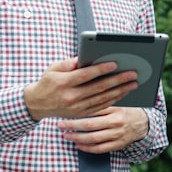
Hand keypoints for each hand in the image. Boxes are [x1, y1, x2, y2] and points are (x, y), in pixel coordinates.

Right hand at [23, 57, 138, 119]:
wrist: (37, 104)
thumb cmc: (48, 81)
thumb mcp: (53, 68)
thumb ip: (69, 63)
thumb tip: (86, 57)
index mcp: (63, 83)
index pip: (86, 75)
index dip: (101, 69)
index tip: (115, 63)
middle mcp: (71, 97)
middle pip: (99, 88)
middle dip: (118, 80)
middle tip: (133, 73)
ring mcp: (77, 107)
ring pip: (103, 98)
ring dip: (120, 90)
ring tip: (133, 83)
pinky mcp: (81, 113)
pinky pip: (101, 106)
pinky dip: (114, 99)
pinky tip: (123, 92)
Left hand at [59, 107, 148, 152]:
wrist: (143, 123)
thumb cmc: (125, 110)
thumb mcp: (116, 102)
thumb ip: (101, 101)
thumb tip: (82, 96)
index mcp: (115, 109)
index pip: (93, 109)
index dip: (77, 111)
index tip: (65, 111)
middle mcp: (116, 123)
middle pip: (90, 125)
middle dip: (73, 125)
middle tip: (60, 124)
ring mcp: (117, 135)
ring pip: (93, 139)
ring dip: (77, 138)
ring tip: (66, 135)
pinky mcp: (118, 145)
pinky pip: (99, 149)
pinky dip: (87, 148)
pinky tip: (78, 145)